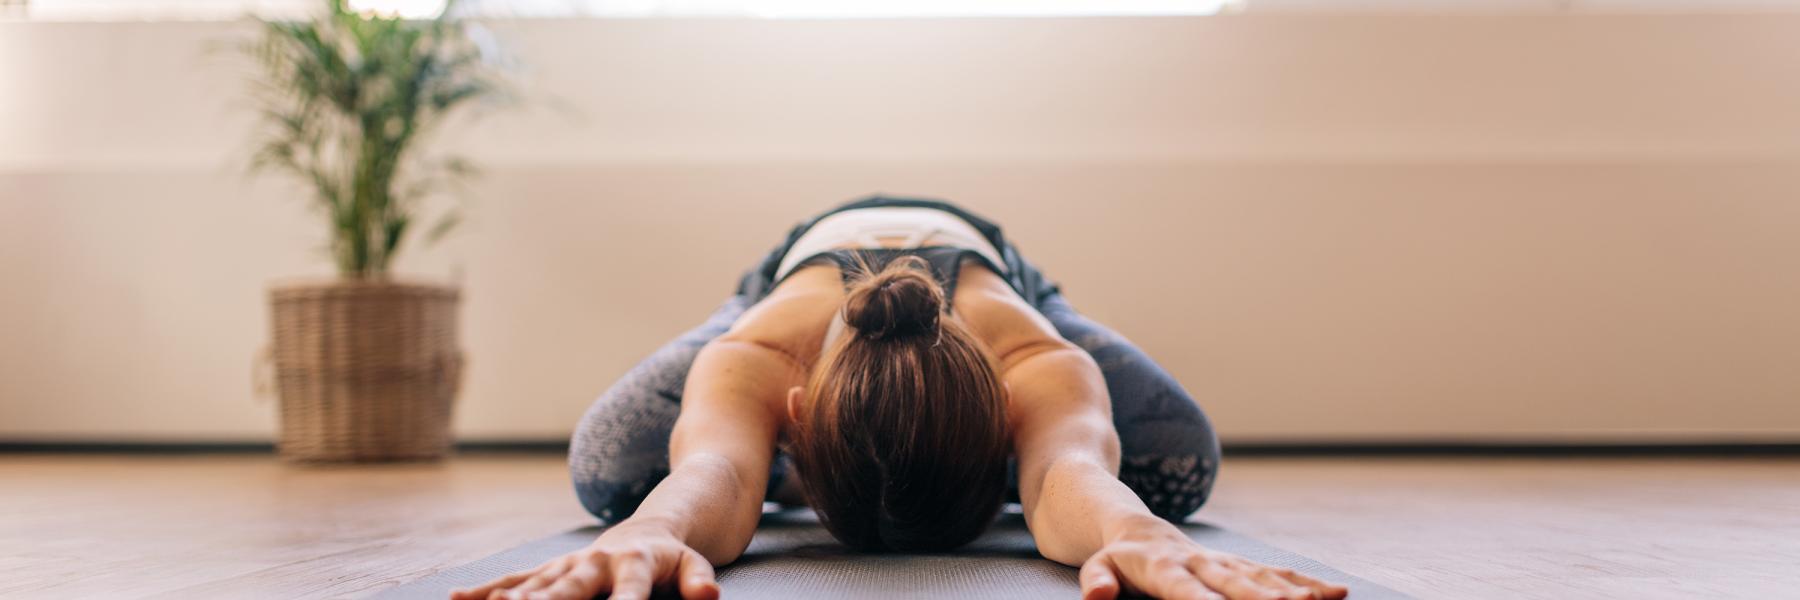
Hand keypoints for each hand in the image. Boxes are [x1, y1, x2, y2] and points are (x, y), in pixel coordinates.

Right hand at [449, 523, 718, 599]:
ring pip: (536, 584)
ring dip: (513, 598)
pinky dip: (487, 590)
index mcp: (635, 564)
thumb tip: (709, 595)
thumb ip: (700, 580)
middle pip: (571, 588)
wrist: (648, 530)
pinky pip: (515, 580)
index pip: (629, 594)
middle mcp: (595, 564)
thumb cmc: (674, 559)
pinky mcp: (550, 571)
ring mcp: (568, 567)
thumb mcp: (695, 565)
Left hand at [1080, 526, 1347, 599]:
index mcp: (1166, 569)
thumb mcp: (1097, 567)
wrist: (1139, 531)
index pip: (1187, 591)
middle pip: (1237, 584)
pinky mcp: (1243, 566)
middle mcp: (1203, 564)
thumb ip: (1098, 581)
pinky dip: (1308, 583)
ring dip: (1296, 591)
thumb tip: (1096, 595)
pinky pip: (1279, 574)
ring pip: (1266, 577)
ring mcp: (1227, 564)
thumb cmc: (1118, 560)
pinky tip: (1337, 593)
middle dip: (1265, 598)